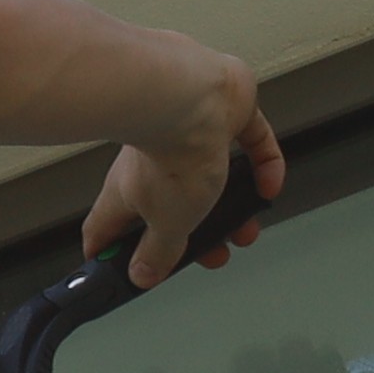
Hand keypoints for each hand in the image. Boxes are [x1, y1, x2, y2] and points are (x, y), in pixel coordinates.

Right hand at [80, 60, 281, 285]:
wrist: (191, 97)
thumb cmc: (171, 157)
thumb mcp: (168, 224)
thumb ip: (159, 251)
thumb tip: (144, 275)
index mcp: (126, 194)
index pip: (105, 229)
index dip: (108, 252)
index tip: (121, 270)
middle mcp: (150, 164)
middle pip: (165, 205)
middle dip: (188, 234)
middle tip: (208, 254)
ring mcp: (187, 134)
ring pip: (209, 175)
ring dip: (227, 204)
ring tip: (245, 228)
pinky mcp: (224, 113)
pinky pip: (247, 143)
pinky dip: (261, 166)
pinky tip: (268, 183)